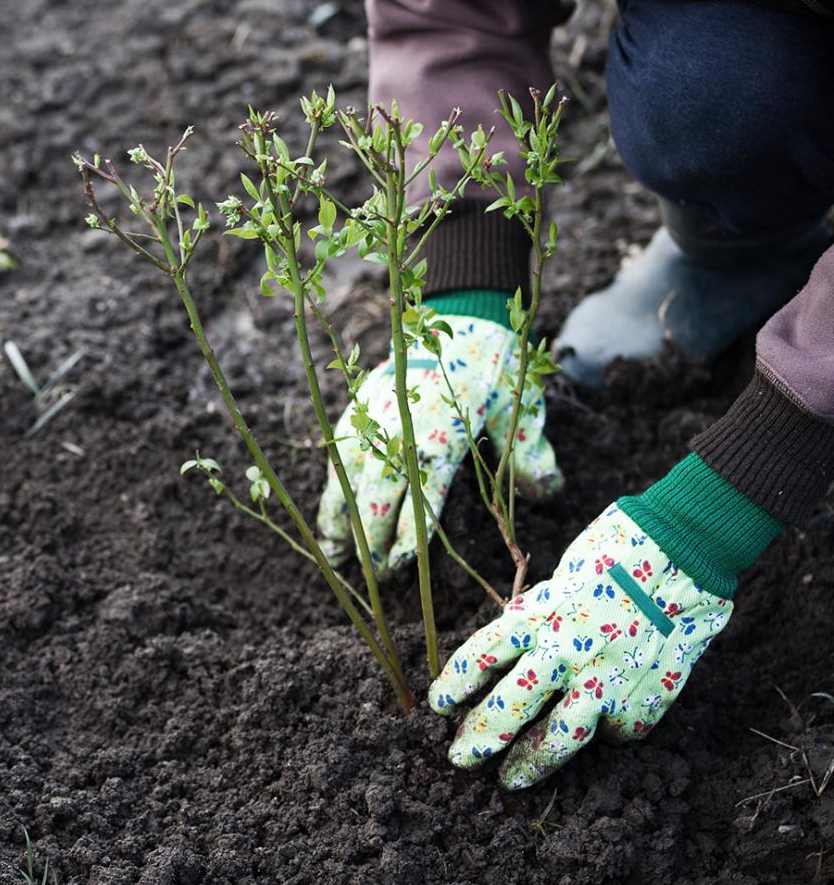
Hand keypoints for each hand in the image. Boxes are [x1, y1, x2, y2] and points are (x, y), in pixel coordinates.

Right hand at [316, 314, 561, 574]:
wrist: (458, 313)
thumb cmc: (494, 366)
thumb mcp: (520, 408)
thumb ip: (531, 455)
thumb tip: (549, 494)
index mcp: (442, 434)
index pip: (420, 497)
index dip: (407, 535)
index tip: (400, 564)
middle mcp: (402, 427)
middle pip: (377, 493)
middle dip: (371, 537)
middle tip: (374, 571)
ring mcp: (375, 415)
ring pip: (348, 476)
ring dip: (341, 518)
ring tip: (337, 555)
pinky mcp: (362, 406)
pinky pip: (341, 455)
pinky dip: (335, 488)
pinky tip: (334, 514)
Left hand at [428, 502, 732, 788]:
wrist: (688, 547)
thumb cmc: (619, 546)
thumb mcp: (564, 573)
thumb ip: (541, 614)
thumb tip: (518, 646)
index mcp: (537, 614)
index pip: (481, 657)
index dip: (455, 685)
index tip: (438, 705)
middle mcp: (563, 651)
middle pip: (510, 707)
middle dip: (480, 737)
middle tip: (461, 758)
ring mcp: (605, 679)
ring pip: (559, 737)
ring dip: (531, 763)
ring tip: (511, 781)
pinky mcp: (645, 698)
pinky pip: (619, 728)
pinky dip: (608, 729)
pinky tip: (603, 727)